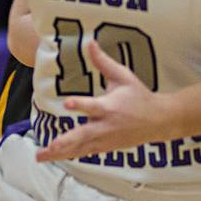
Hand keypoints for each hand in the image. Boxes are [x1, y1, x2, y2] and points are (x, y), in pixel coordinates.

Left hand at [35, 42, 176, 160]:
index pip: (93, 106)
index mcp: (110, 106)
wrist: (158, 121)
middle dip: (65, 141)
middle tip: (51, 145)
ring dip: (60, 152)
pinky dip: (69, 156)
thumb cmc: (139, 96)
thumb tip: (90, 43)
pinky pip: (84, 152)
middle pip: (84, 135)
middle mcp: (106, 125)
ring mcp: (105, 139)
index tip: (67, 104)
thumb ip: (103, 62)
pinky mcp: (105, 147)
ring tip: (42, 156)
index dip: (80, 105)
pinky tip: (53, 158)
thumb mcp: (123, 76)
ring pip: (80, 148)